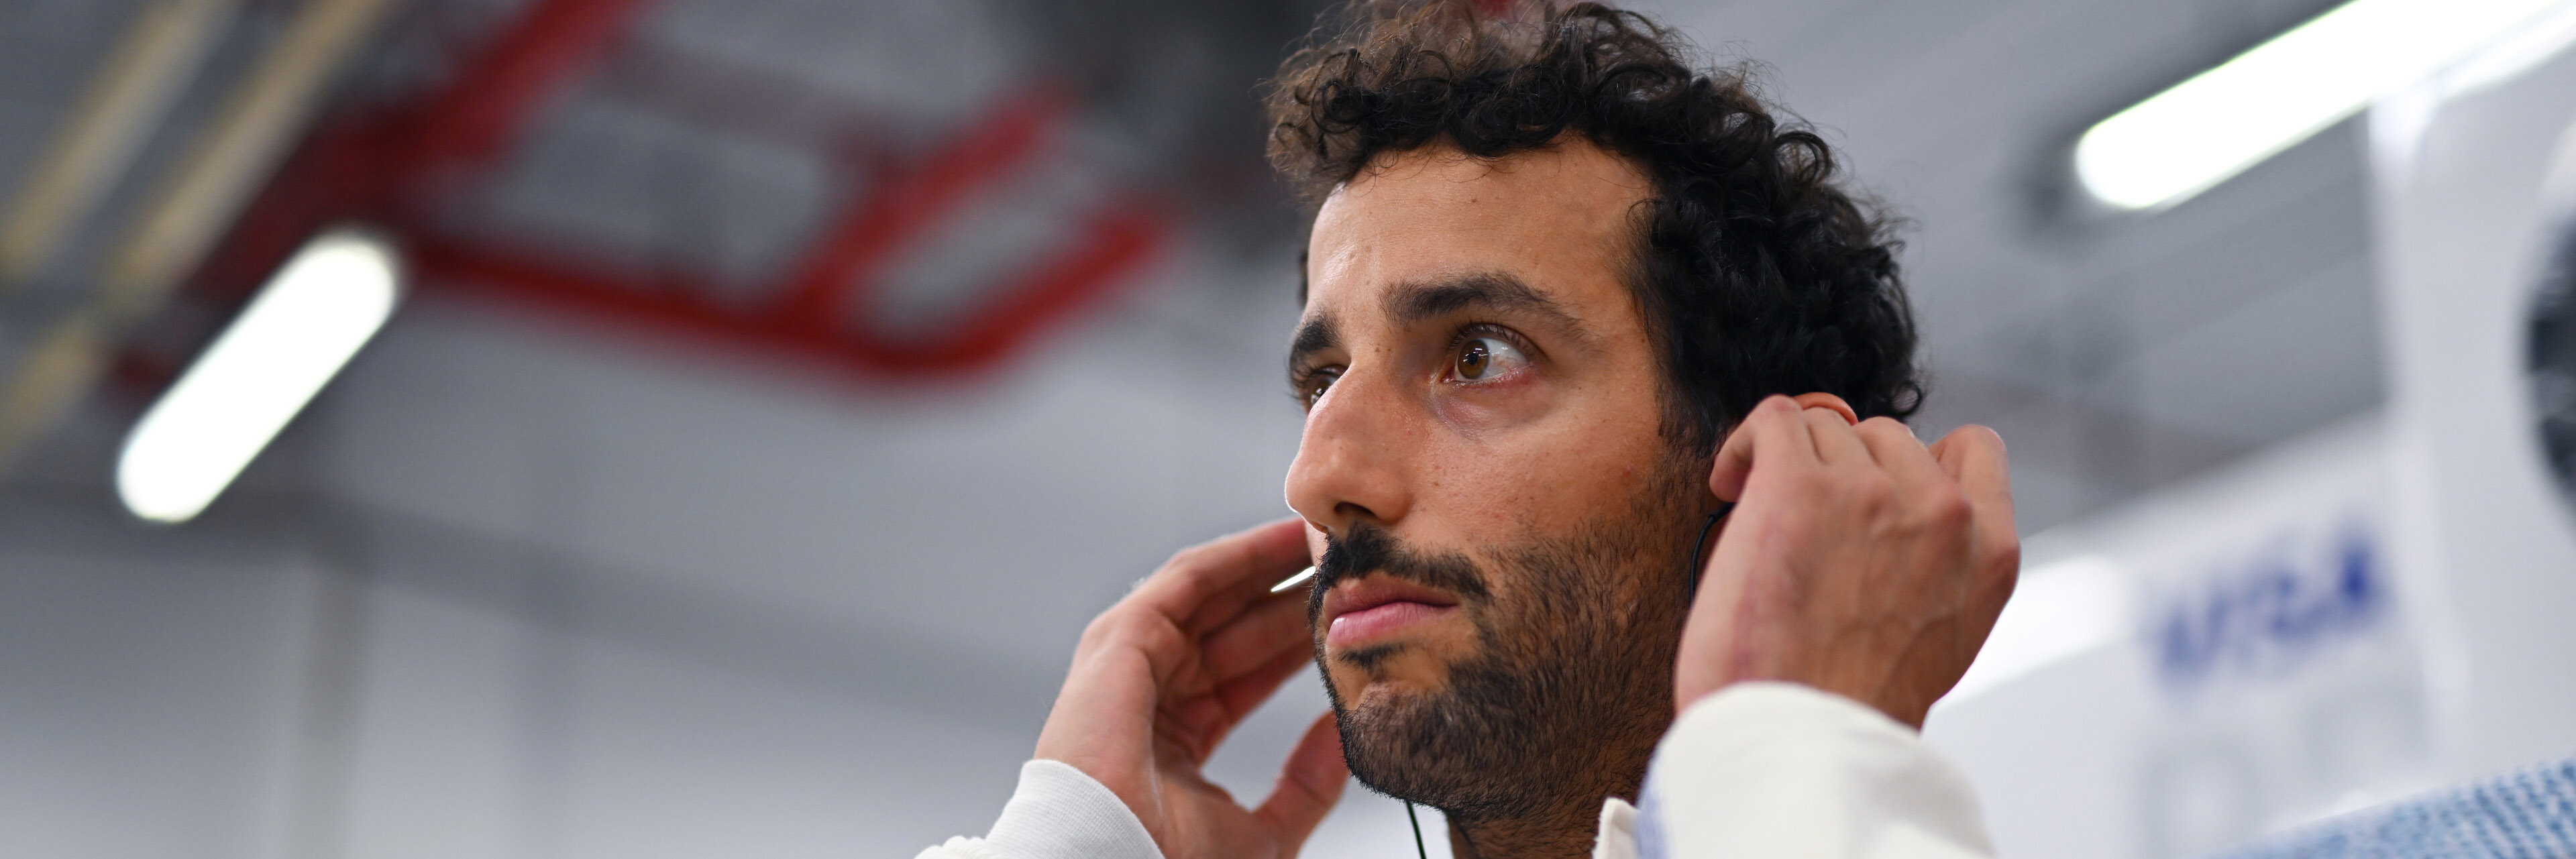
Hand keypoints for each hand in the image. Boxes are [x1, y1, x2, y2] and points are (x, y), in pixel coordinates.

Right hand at [1033, 518, 1348, 857]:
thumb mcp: (1264, 832)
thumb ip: (1305, 784)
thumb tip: (1342, 737)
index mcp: (1178, 739)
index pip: (1248, 673)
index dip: (1296, 639)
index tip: (1349, 611)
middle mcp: (1151, 696)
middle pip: (1233, 627)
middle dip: (1288, 591)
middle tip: (1347, 559)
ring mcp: (1129, 666)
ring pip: (1211, 596)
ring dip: (1266, 562)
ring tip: (1323, 535)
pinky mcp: (1118, 641)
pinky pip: (1184, 583)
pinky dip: (1234, 557)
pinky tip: (1281, 538)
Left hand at [1675, 394, 2018, 727]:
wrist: (1799, 742)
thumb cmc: (1847, 708)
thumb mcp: (1937, 635)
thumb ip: (1933, 564)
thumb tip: (1884, 503)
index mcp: (1991, 552)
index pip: (1974, 449)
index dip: (1916, 463)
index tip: (1872, 498)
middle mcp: (1942, 512)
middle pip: (1889, 437)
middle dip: (1845, 473)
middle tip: (1804, 530)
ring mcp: (1871, 491)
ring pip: (1829, 429)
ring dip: (1793, 464)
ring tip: (1763, 523)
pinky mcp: (1797, 484)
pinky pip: (1775, 418)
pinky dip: (1747, 443)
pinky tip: (1730, 486)